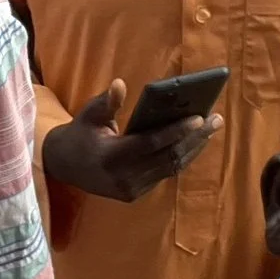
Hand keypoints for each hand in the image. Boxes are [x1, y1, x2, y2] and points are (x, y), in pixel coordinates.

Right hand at [42, 79, 222, 202]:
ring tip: (211, 128)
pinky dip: (181, 157)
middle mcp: (123, 177)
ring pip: (171, 168)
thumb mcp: (89, 115)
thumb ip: (107, 102)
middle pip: (168, 158)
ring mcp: (131, 189)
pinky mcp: (136, 194)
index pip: (151, 144)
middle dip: (195, 138)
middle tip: (215, 119)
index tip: (198, 117)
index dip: (176, 131)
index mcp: (111, 157)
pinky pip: (165, 174)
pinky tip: (195, 142)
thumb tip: (121, 84)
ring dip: (194, 148)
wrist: (64, 167)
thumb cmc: (80, 134)